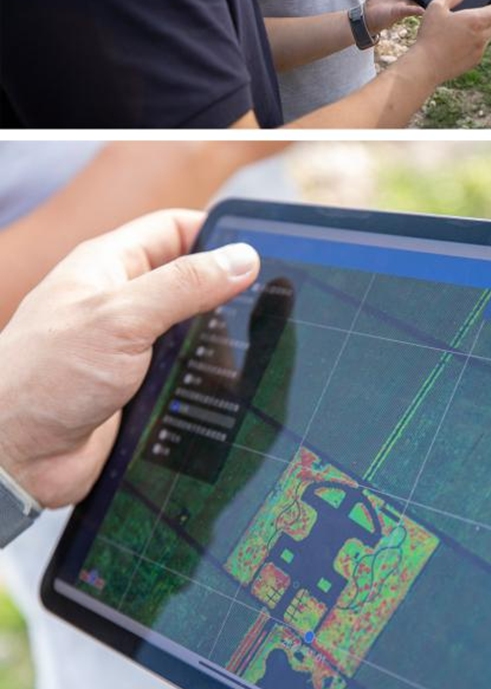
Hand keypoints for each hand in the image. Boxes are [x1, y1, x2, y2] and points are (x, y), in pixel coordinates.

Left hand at [0, 209, 259, 508]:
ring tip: (254, 347)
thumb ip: (184, 285)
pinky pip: (184, 375)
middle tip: (267, 301)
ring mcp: (128, 348)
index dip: (215, 233)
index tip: (257, 247)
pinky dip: (207, 380)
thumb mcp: (120, 317)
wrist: (11, 458)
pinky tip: (229, 388)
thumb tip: (242, 259)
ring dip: (217, 341)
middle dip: (226, 290)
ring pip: (192, 332)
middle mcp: (119, 303)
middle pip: (189, 280)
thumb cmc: (41, 378)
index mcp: (108, 267)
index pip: (173, 230)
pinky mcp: (137, 391)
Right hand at [406, 0, 490, 87]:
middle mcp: (482, 36)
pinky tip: (461, 40)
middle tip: (485, 8)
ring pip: (488, 35)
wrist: (426, 66)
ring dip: (484, 28)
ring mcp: (479, 51)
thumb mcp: (435, 7)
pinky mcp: (474, 61)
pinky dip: (475, 41)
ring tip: (469, 24)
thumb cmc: (430, 35)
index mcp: (476, 21)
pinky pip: (480, 48)